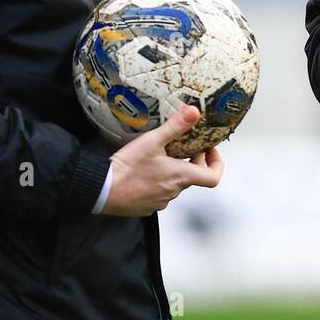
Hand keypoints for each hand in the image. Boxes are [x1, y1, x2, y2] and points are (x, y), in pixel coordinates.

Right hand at [98, 105, 224, 216]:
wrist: (103, 190)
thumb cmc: (127, 167)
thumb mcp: (152, 141)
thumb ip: (175, 126)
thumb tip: (195, 112)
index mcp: (181, 177)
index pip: (213, 177)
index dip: (216, 163)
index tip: (208, 151)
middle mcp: (174, 192)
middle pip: (193, 177)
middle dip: (192, 161)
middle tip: (186, 146)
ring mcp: (160, 201)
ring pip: (175, 185)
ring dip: (173, 171)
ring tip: (161, 156)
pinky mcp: (146, 207)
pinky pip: (159, 193)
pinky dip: (158, 182)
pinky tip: (145, 171)